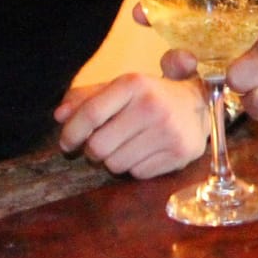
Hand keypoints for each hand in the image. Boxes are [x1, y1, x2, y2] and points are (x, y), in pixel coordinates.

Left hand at [53, 73, 208, 178]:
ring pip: (116, 164)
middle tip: (100, 146)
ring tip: (126, 147)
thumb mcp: (122, 87)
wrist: (199, 104)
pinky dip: (135, 167)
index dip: (71, 132)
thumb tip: (59, 116)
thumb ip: (88, 97)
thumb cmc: (151, 95)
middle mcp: (152, 106)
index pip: (90, 113)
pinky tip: (145, 153)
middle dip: (93, 151)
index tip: (66, 143)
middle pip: (99, 146)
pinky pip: (138, 174)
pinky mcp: (179, 154)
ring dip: (114, 160)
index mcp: (134, 83)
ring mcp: (168, 132)